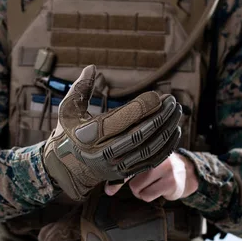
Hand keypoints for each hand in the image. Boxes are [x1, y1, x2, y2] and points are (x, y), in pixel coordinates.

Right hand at [42, 65, 182, 200]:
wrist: (64, 169)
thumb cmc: (67, 134)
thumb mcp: (67, 110)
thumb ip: (81, 89)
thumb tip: (92, 67)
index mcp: (87, 135)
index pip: (121, 120)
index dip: (143, 107)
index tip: (157, 95)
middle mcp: (102, 153)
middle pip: (139, 134)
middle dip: (160, 116)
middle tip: (172, 101)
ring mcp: (114, 165)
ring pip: (149, 148)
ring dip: (167, 129)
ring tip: (176, 112)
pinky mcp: (124, 173)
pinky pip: (151, 160)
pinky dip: (166, 146)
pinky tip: (174, 131)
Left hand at [104, 152, 198, 200]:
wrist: (186, 173)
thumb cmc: (158, 170)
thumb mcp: (144, 165)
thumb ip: (127, 171)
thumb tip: (108, 189)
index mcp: (146, 151)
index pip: (127, 166)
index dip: (116, 179)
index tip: (108, 190)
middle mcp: (156, 158)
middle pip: (131, 182)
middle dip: (135, 186)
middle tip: (145, 181)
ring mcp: (166, 169)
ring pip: (138, 190)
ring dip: (142, 192)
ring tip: (153, 184)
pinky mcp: (171, 182)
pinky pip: (148, 196)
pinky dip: (150, 196)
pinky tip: (159, 189)